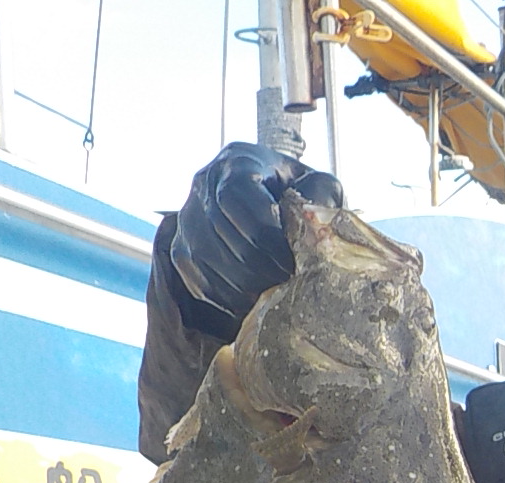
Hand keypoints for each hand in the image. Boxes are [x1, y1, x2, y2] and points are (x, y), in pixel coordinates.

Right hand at [169, 142, 343, 339]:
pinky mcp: (182, 246)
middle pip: (220, 229)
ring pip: (204, 255)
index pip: (236, 194)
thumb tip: (313, 217)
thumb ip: (322, 193)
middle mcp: (204, 182)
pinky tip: (251, 301)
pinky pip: (195, 276)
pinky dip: (223, 294)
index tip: (289, 261)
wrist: (273, 206)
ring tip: (272, 293)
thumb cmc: (300, 195)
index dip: (262, 233)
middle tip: (285, 283)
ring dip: (240, 282)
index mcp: (239, 160)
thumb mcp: (320, 185)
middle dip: (256, 264)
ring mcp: (188, 214)